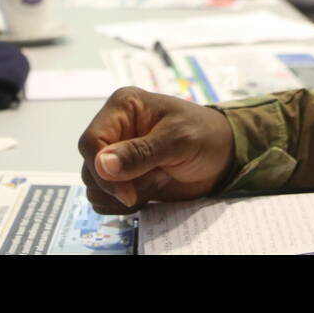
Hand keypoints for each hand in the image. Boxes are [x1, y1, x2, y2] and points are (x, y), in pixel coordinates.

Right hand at [78, 86, 235, 213]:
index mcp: (122, 108)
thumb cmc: (205, 136)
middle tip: (153, 182)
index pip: (91, 142)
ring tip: (156, 182)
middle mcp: (115, 129)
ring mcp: (118, 155)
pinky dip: (125, 204)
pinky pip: (107, 199)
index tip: (127, 193)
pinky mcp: (124, 177)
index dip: (103, 171)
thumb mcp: (177, 140)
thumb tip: (102, 164)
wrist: (223, 156)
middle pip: (89, 168)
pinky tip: (151, 191)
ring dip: (123, 196)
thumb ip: (140, 153)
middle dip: (117, 185)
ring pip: (95, 187)